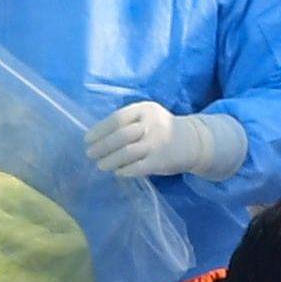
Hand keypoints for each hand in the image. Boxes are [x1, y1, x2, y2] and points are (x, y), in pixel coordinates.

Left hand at [86, 99, 247, 181]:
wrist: (193, 141)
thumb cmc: (162, 128)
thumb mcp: (147, 115)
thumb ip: (127, 121)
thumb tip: (99, 137)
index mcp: (144, 110)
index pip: (116, 119)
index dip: (99, 130)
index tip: (87, 139)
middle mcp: (151, 125)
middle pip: (120, 136)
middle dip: (101, 146)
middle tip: (90, 154)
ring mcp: (157, 143)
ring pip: (126, 153)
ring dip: (110, 160)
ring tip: (100, 165)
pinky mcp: (161, 161)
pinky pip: (137, 167)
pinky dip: (124, 170)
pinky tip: (118, 172)